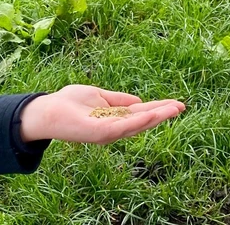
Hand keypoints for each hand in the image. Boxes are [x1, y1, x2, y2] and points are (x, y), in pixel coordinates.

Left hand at [19, 84, 184, 144]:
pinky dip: (138, 122)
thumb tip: (139, 101)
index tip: (176, 103)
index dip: (158, 108)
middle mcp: (114, 127)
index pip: (140, 113)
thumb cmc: (69, 103)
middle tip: (182, 106)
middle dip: (162, 114)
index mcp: (114, 117)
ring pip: (137, 125)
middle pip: (143, 120)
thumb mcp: (99, 96)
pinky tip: (151, 115)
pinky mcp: (100, 133)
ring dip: (156, 117)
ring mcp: (108, 132)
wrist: (47, 110)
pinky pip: (122, 127)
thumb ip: (118, 100)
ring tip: (173, 109)